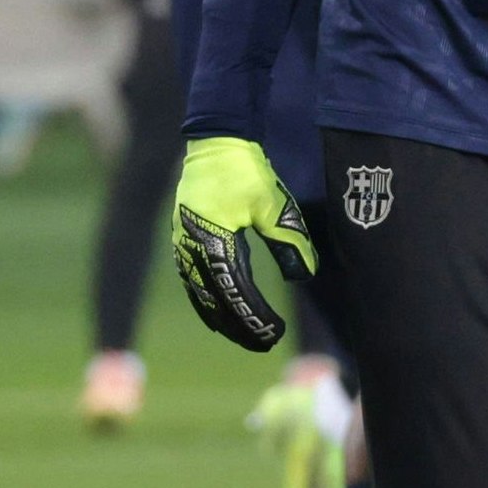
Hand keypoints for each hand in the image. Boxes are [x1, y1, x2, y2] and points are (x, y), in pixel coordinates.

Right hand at [171, 137, 315, 351]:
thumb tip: (305, 275)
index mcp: (215, 241)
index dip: (255, 317)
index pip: (236, 292)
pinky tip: (221, 313)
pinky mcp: (182, 240)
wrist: (215, 144)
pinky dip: (207, 302)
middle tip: (264, 343)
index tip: (274, 333)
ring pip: (200, 296)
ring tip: (245, 336)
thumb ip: (289, 241)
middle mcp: (194, 248)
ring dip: (223, 318)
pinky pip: (192, 282)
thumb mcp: (274, 205)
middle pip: (215, 302)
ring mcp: (183, 246)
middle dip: (240, 326)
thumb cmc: (245, 172)